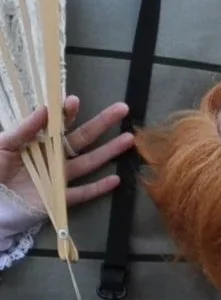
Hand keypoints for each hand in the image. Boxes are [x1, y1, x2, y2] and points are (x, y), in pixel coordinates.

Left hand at [0, 98, 131, 217]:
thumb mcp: (2, 144)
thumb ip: (24, 129)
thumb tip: (46, 108)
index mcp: (37, 142)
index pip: (58, 124)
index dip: (68, 113)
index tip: (75, 101)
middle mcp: (51, 157)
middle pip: (81, 139)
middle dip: (102, 124)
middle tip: (122, 109)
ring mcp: (57, 178)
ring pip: (88, 163)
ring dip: (109, 151)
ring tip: (129, 139)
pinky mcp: (57, 198)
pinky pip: (81, 194)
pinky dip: (98, 188)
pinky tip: (116, 179)